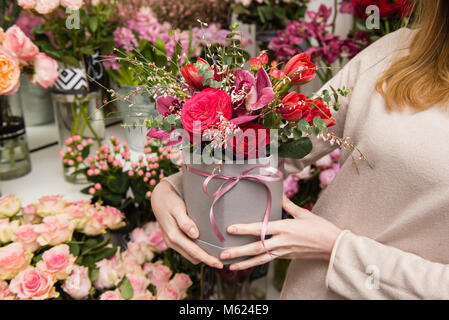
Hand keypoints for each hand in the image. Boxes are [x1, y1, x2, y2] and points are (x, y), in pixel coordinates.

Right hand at [151, 180, 222, 268]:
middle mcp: (171, 242)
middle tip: (223, 259)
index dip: (207, 259)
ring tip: (217, 253)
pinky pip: (187, 249)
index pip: (193, 252)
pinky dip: (196, 251)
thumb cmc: (169, 200)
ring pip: (190, 255)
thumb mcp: (177, 208)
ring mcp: (171, 242)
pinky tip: (206, 245)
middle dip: (206, 260)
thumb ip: (185, 222)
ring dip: (201, 256)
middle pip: (193, 257)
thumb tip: (195, 235)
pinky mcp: (173, 239)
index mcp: (173, 236)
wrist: (158, 196)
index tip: (220, 264)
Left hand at [220, 195, 341, 270]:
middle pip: (256, 248)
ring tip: (229, 265)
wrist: (333, 247)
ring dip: (243, 263)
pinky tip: (246, 264)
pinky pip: (267, 260)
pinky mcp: (286, 257)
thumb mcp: (304, 213)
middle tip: (223, 255)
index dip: (244, 229)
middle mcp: (282, 242)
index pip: (261, 229)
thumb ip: (288, 205)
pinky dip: (255, 263)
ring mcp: (283, 251)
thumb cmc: (320, 228)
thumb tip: (278, 193)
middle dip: (238, 252)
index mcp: (285, 228)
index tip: (230, 229)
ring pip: (260, 259)